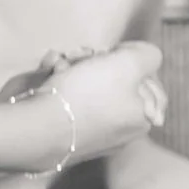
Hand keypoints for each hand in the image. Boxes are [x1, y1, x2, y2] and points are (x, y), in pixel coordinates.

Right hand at [36, 41, 168, 164]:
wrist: (39, 129)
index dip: (132, 61)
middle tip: (81, 55)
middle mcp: (122, 131)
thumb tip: (139, 56)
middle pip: (116, 81)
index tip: (112, 53)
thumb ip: (148, 55)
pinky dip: (59, 81)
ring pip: (89, 86)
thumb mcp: (130, 63)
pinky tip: (51, 74)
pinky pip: (68, 99)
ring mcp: (93, 135)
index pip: (150, 81)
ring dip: (74, 66)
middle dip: (96, 61)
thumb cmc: (87, 95)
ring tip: (60, 65)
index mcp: (143, 118)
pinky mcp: (67, 134)